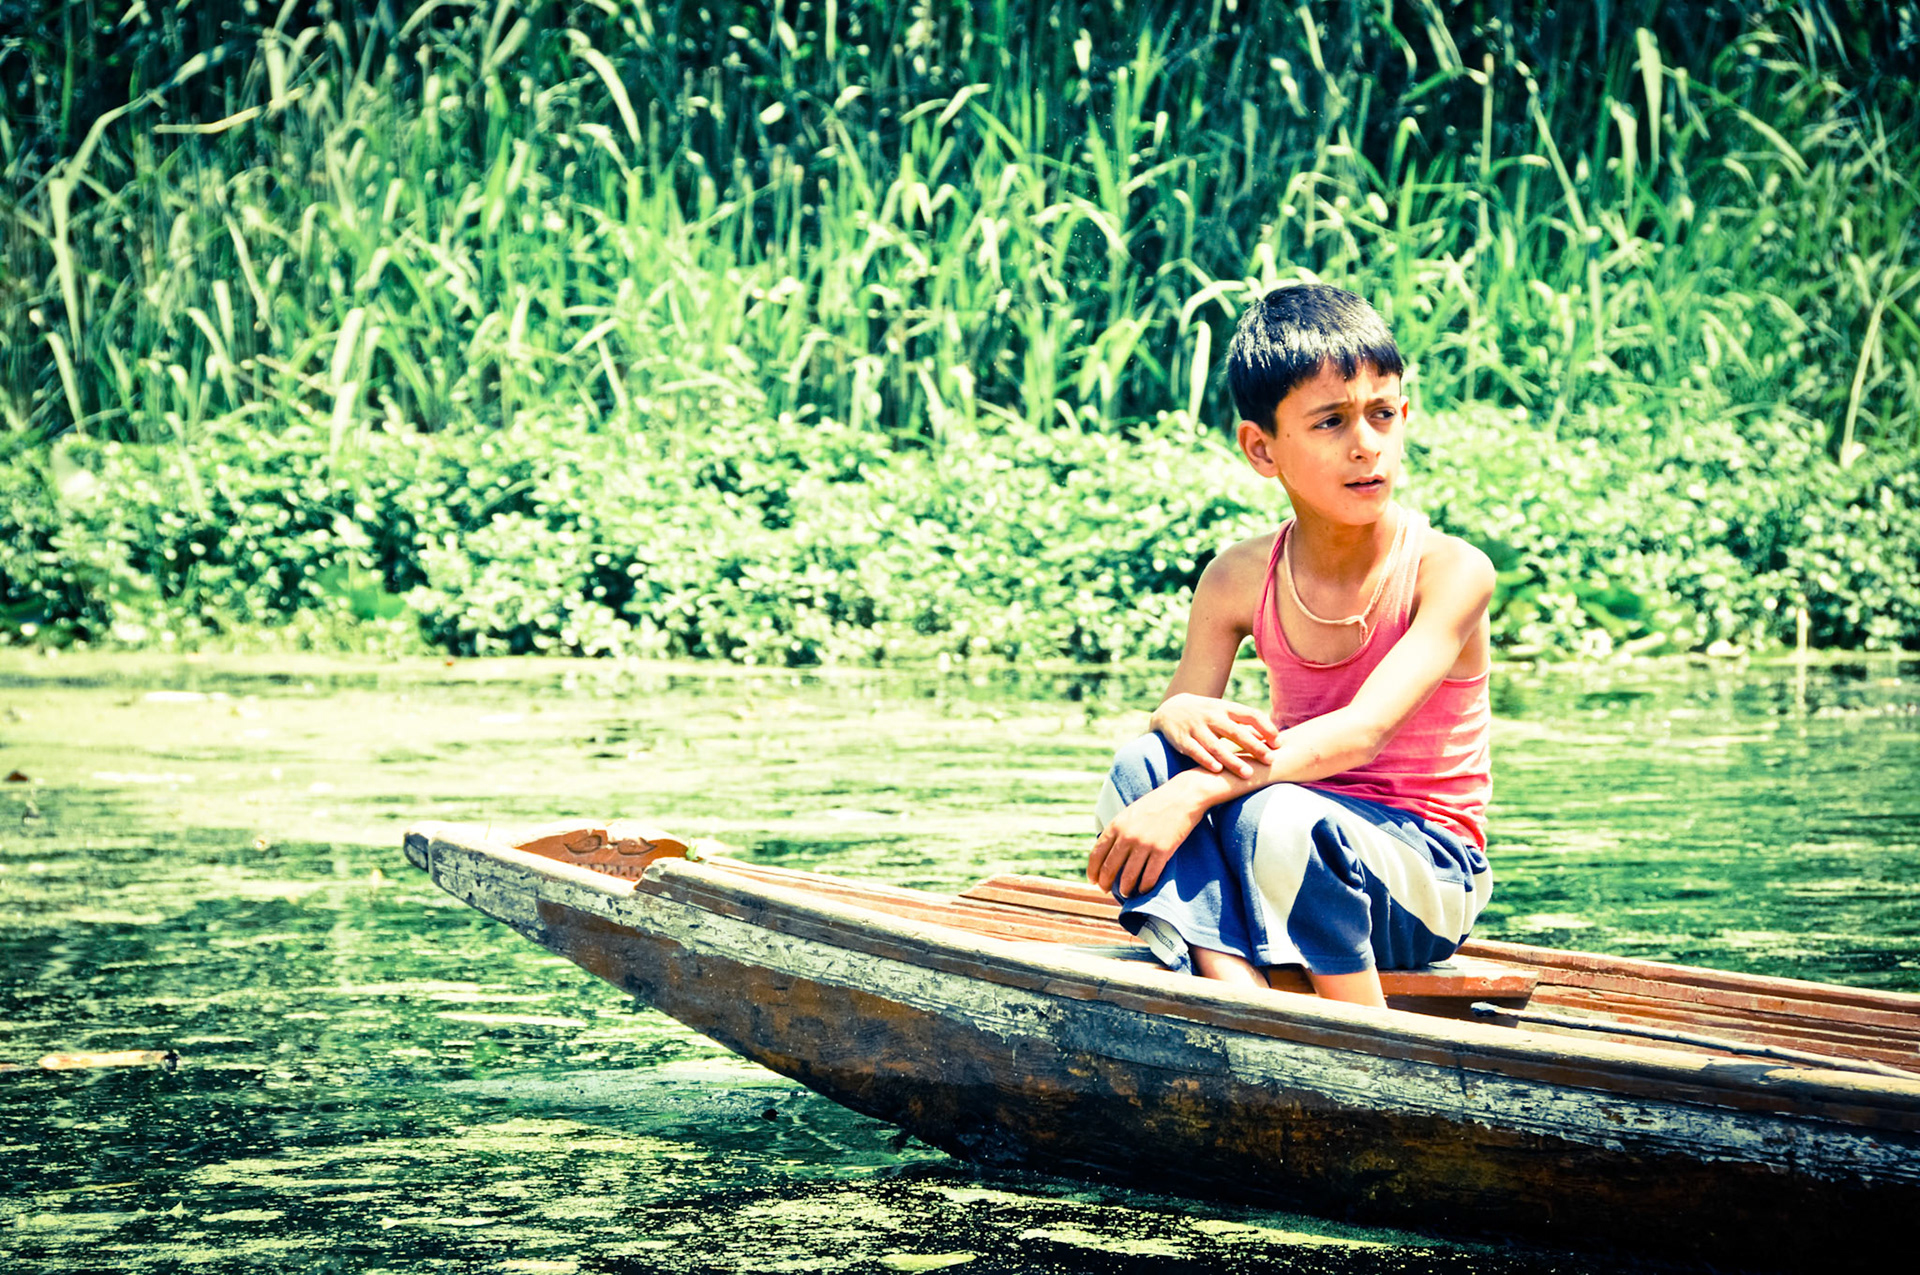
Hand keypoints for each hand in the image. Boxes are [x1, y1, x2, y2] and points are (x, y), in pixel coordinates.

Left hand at [1088, 777, 1207, 896]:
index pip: (1097, 854)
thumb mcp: (1129, 813)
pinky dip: (1145, 887)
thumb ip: (1117, 831)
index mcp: (1116, 825)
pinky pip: (1150, 876)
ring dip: (1125, 889)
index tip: (1093, 881)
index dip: (1092, 871)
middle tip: (1107, 890)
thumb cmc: (1156, 804)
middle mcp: (1128, 836)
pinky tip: (1143, 889)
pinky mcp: (1163, 851)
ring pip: (1128, 877)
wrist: (1183, 796)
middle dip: (1106, 883)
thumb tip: (1106, 853)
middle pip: (1109, 868)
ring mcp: (1145, 844)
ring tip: (1126, 893)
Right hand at [1150, 692, 1279, 777]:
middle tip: (1270, 760)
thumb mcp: (1224, 712)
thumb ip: (1245, 723)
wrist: (1170, 710)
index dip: (1266, 728)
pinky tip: (1217, 770)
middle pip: (1236, 732)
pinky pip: (1194, 750)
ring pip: (1216, 745)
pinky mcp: (1182, 739)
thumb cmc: (1206, 714)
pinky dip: (1205, 760)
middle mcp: (1212, 716)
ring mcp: (1196, 728)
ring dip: (1232, 760)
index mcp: (1226, 708)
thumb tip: (1272, 735)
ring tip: (1247, 774)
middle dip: (1254, 746)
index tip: (1279, 743)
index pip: (1251, 715)